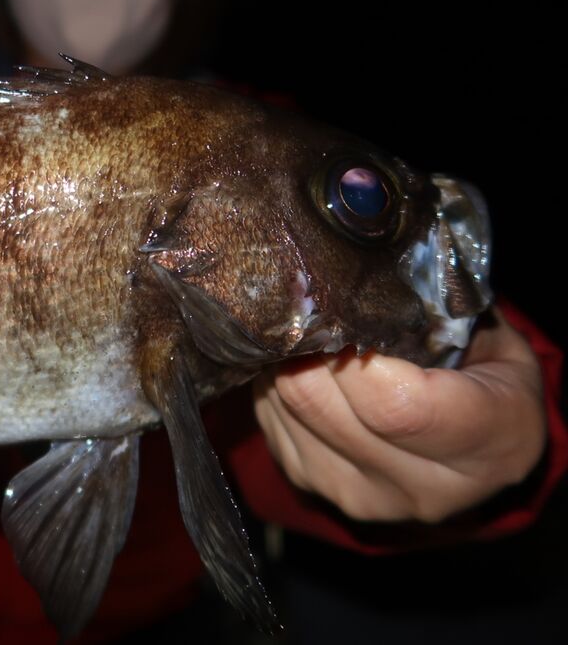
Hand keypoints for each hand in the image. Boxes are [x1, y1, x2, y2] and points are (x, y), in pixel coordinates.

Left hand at [253, 309, 546, 522]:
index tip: (344, 310)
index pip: (395, 405)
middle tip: (310, 305)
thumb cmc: (491, 384)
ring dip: (283, 361)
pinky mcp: (314, 485)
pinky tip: (300, 365)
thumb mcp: (498, 346)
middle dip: (304, 345)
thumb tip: (366, 276)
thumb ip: (443, 319)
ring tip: (306, 332)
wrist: (481, 459)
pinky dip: (276, 384)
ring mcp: (360, 494)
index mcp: (486, 447)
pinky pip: (272, 421)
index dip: (353, 353)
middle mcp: (419, 486)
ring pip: (288, 408)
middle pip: (321, 403)